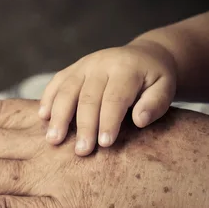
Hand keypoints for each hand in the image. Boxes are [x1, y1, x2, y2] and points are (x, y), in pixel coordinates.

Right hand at [38, 41, 176, 155]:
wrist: (143, 56)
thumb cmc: (154, 81)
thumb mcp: (165, 88)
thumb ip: (155, 104)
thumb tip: (139, 120)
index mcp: (126, 68)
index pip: (115, 97)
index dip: (109, 121)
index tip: (105, 144)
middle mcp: (102, 63)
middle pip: (88, 97)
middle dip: (83, 125)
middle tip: (81, 151)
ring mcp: (84, 64)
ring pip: (67, 90)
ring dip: (59, 116)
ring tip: (53, 140)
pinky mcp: (72, 68)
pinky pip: (56, 82)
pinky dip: (47, 99)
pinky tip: (43, 118)